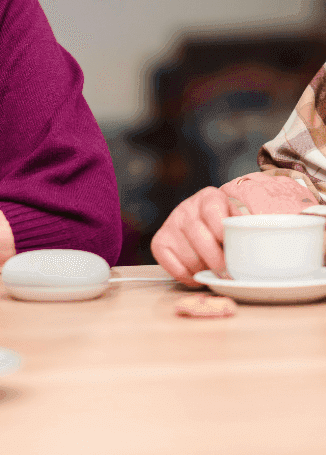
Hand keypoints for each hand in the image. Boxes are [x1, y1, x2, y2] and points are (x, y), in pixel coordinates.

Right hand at [151, 174, 321, 285]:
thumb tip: (318, 228)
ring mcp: (173, 222)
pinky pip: (163, 256)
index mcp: (212, 198)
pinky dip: (180, 270)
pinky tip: (195, 274)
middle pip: (195, 231)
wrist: (212, 230)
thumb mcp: (254, 222)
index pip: (211, 209)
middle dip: (212, 256)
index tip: (228, 244)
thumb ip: (277, 223)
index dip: (218, 227)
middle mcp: (188, 207)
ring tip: (214, 272)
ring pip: (182, 247)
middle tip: (227, 271)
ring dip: (199, 265)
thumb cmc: (240, 231)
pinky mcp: (161, 239)